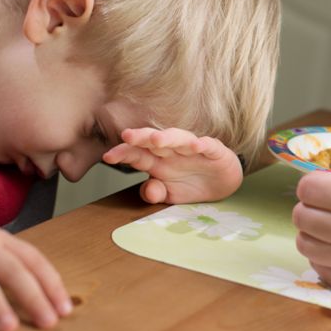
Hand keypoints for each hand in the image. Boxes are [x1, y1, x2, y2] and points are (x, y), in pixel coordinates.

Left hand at [102, 127, 242, 203]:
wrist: (222, 183)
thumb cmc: (191, 184)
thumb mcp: (170, 195)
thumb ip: (155, 193)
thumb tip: (147, 191)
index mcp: (157, 161)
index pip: (137, 154)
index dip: (123, 153)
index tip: (108, 157)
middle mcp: (172, 151)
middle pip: (154, 141)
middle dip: (141, 137)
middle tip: (127, 136)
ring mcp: (192, 149)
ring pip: (179, 138)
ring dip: (168, 137)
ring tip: (157, 140)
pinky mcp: (214, 150)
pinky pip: (208, 145)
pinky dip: (203, 144)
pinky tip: (197, 146)